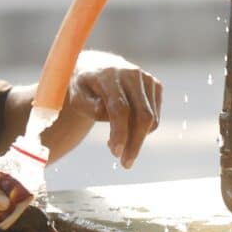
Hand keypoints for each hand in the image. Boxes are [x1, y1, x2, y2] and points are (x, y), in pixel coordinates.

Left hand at [68, 50, 162, 168]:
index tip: (116, 152)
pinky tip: (125, 131)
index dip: (120, 132)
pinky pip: (154, 117)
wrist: (97, 67)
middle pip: (142, 115)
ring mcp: (147, 79)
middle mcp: (132, 74)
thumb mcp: (76, 96)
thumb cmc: (83, 87)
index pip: (120, 108)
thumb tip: (103, 111)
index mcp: (109, 75)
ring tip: (116, 146)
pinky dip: (143, 130)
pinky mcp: (156, 86)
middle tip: (125, 163)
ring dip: (137, 139)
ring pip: (151, 119)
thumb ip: (87, 105)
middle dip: (135, 143)